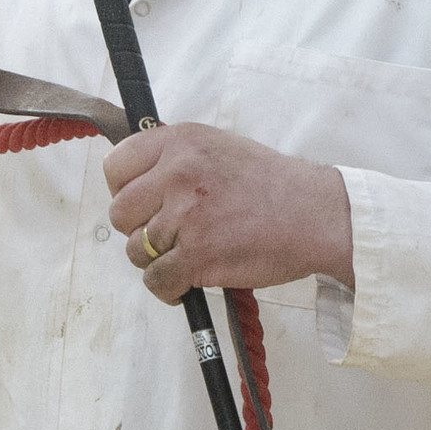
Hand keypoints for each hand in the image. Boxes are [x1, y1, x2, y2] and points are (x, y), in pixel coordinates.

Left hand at [105, 123, 354, 306]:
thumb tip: (136, 183)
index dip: (123, 191)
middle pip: (120, 213)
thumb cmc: (271, 184)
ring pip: (135, 250)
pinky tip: (186, 282)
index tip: (141, 204)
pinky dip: (168, 288)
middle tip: (168, 235)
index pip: (115, 167)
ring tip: (186, 256)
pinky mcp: (197, 254)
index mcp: (180, 141)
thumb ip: (176, 158)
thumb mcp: (218, 147)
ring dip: (156, 261)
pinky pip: (156, 280)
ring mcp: (186, 215)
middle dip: (138, 229)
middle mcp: (178, 173)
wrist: (315, 214)